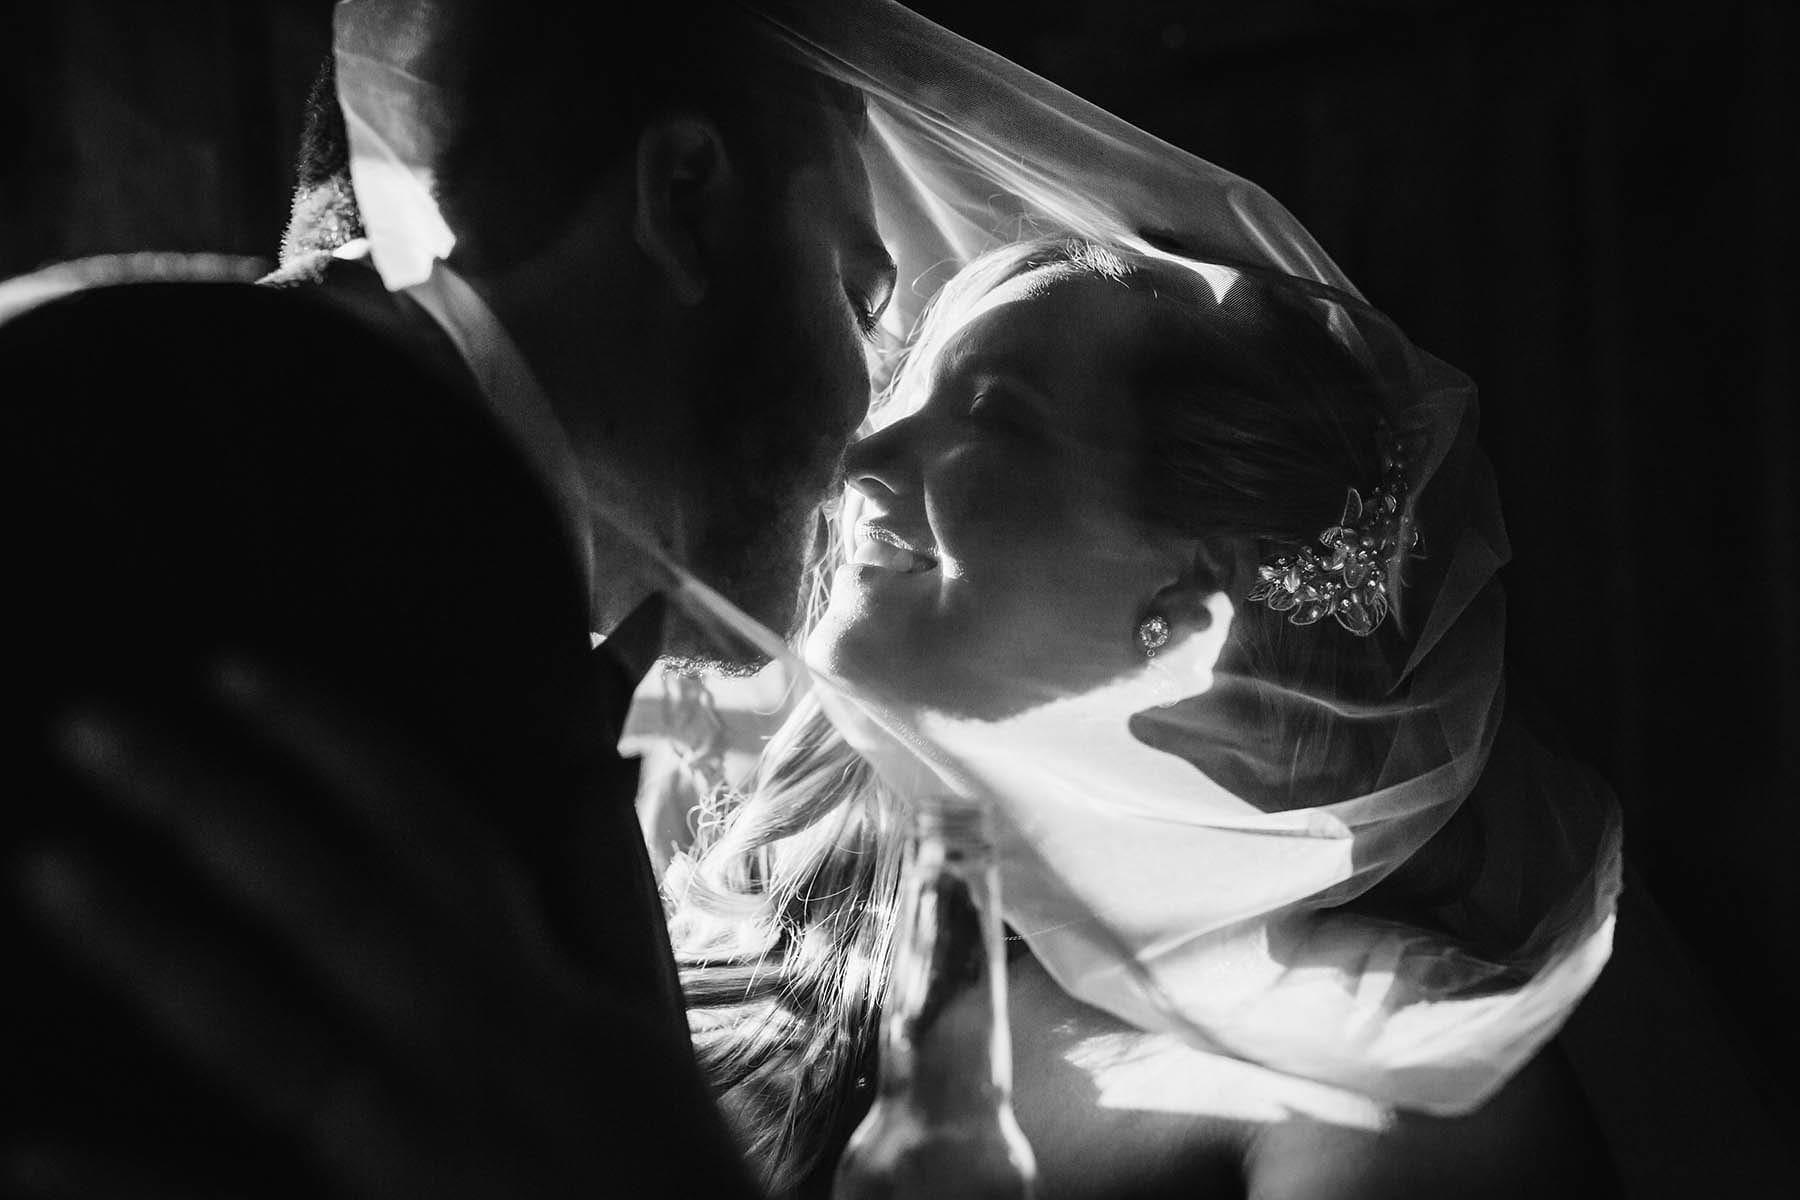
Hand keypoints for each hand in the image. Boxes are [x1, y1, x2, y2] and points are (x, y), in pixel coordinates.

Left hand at [11, 658, 754, 1197]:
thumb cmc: (670, 1176)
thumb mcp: (648, 1024)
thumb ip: (611, 897)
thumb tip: (587, 773)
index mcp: (535, 987)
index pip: (429, 827)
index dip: (332, 739)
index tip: (231, 669)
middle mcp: (470, 1044)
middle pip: (329, 897)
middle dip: (214, 805)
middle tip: (90, 727)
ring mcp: (410, 1146)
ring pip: (267, 1033)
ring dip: (156, 948)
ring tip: (48, 869)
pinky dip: (122, 1180)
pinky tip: (23, 1145)